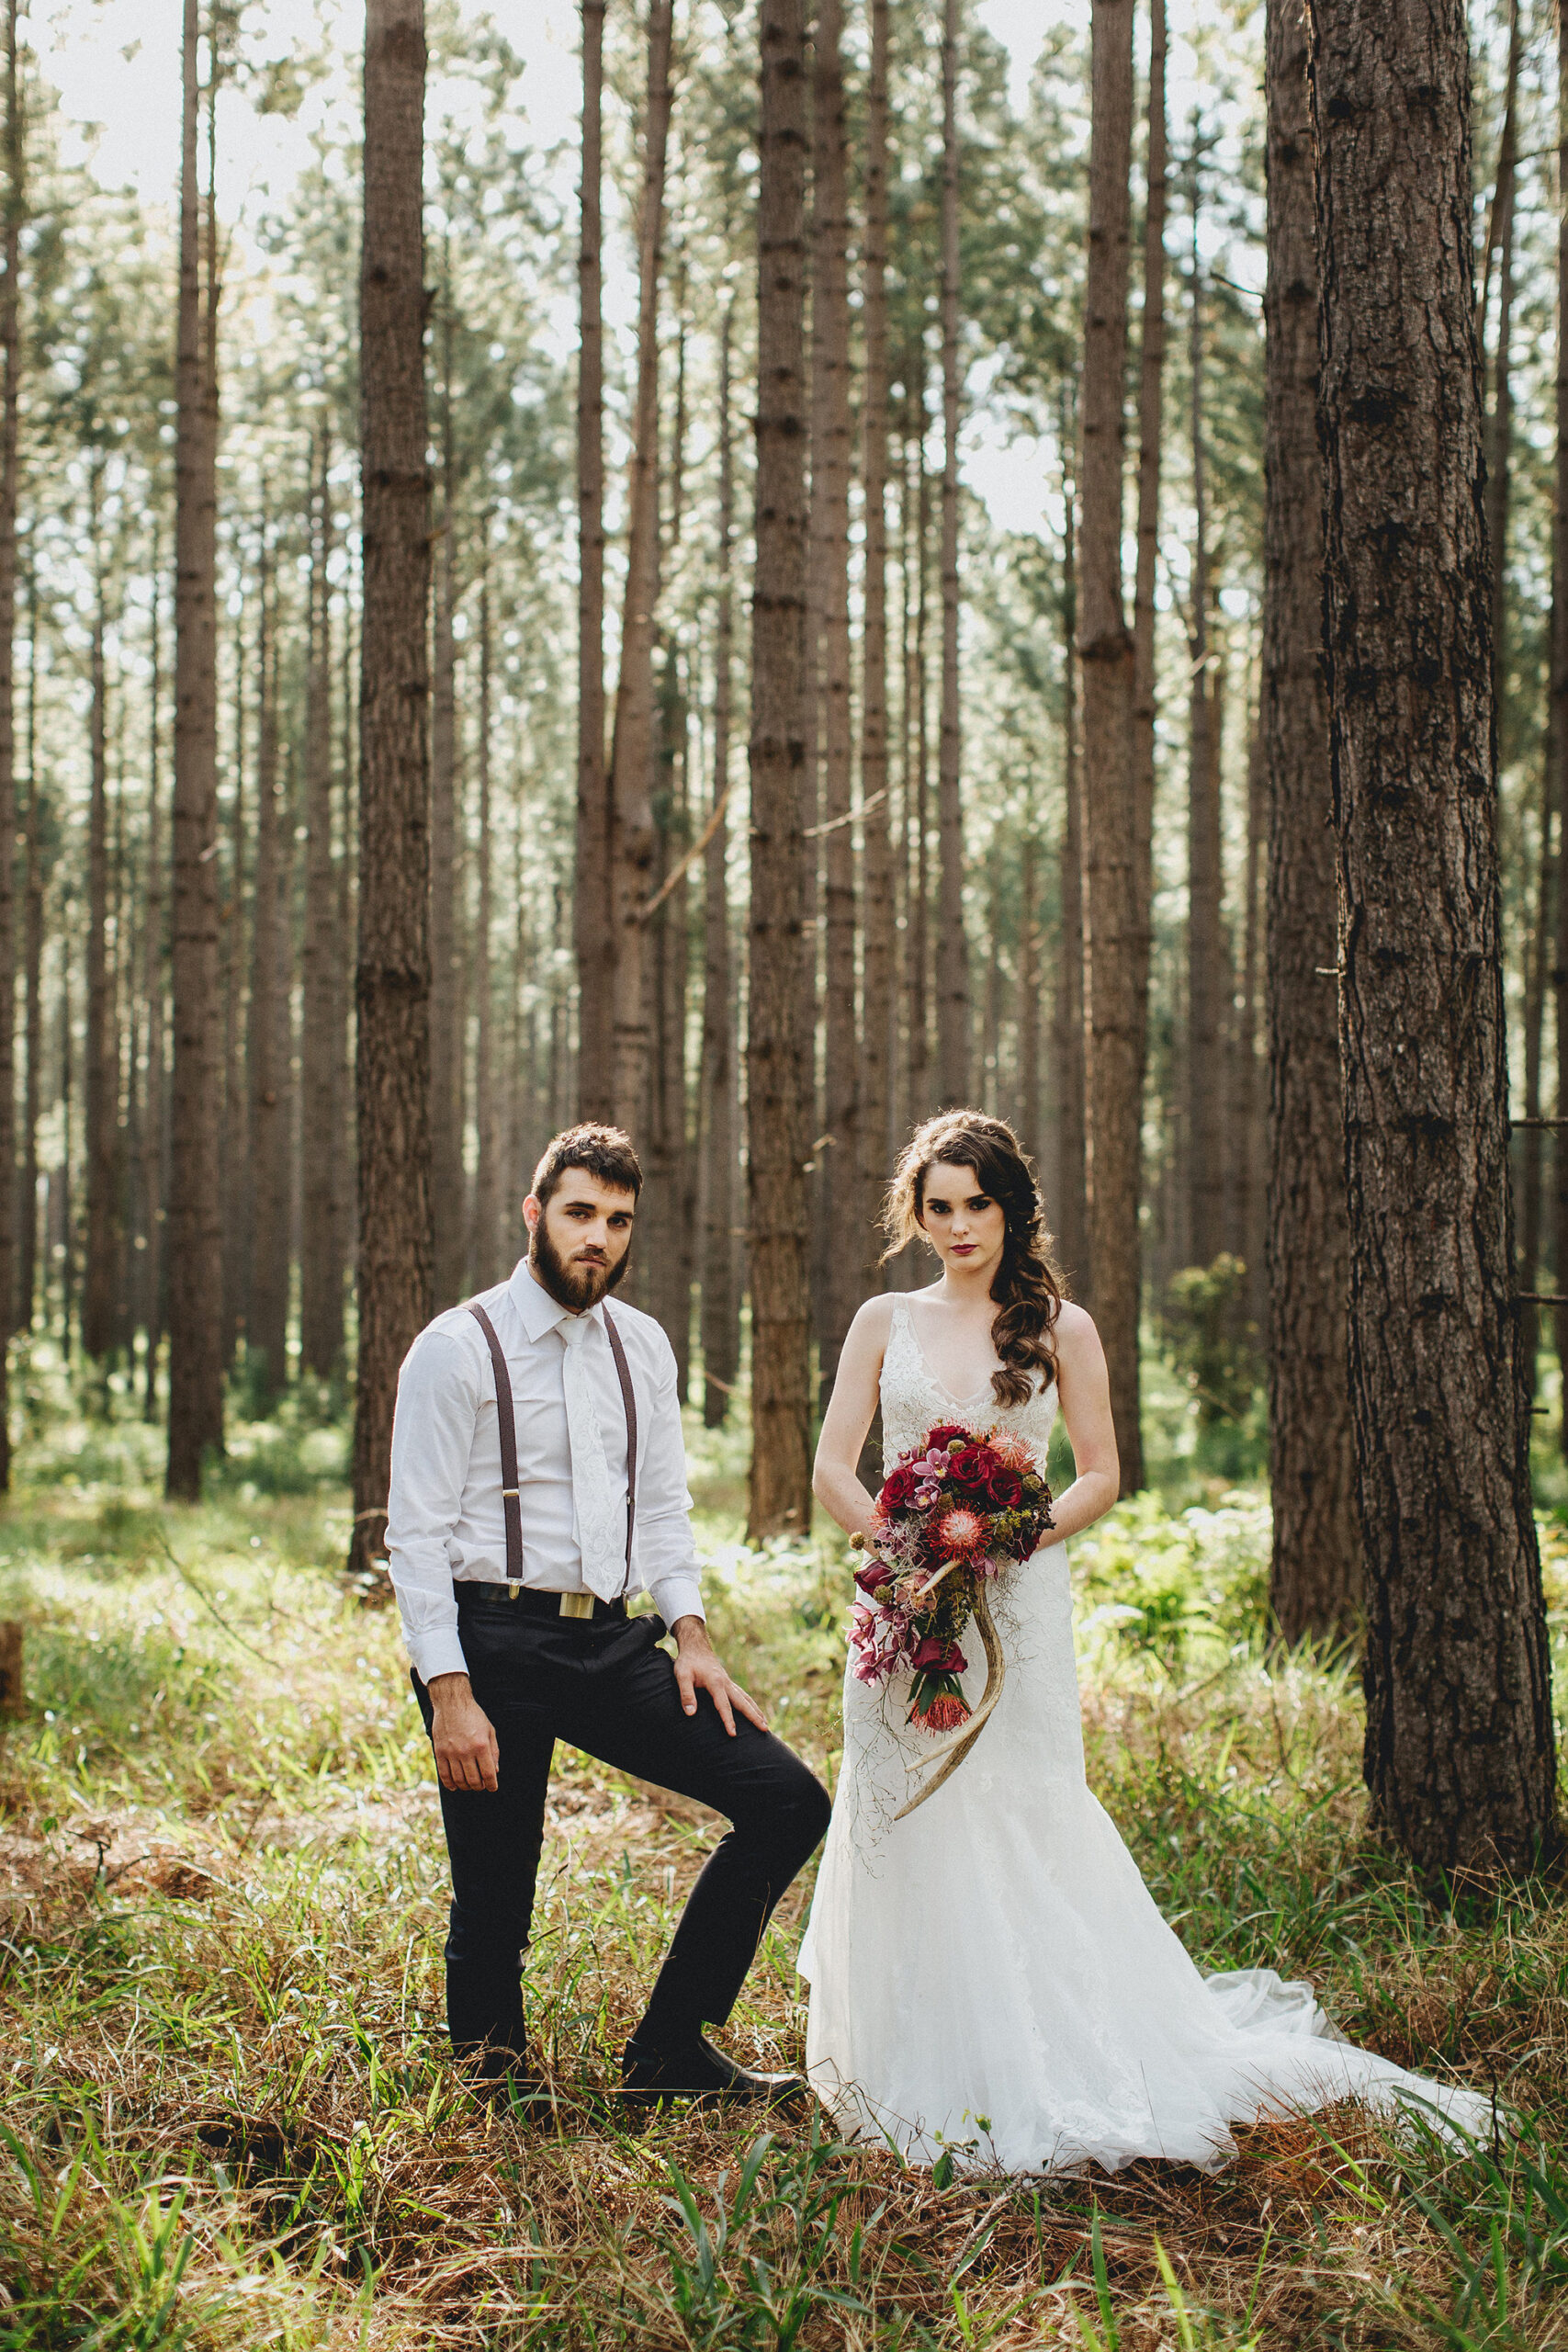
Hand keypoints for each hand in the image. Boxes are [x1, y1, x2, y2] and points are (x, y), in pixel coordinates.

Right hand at [428, 1673, 499, 1791]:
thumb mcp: (490, 1730)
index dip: (492, 1784)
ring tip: (470, 1785)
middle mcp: (466, 1751)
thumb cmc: (474, 1716)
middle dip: (479, 1786)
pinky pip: (444, 1775)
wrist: (452, 1703)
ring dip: (466, 1786)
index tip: (492, 1788)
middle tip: (481, 1785)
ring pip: (459, 1780)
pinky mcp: (439, 1752)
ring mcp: (451, 1753)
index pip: (488, 1773)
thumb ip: (494, 1751)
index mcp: (481, 1745)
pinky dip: (450, 1784)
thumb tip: (495, 1771)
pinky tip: (455, 1786)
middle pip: (473, 1780)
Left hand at [670, 1617, 767, 1737]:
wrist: (695, 1646)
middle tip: (765, 1729)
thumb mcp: (682, 1675)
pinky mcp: (728, 1683)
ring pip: (746, 1698)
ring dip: (756, 1711)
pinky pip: (743, 1695)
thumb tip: (690, 1713)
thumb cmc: (688, 1661)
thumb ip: (686, 1694)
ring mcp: (728, 1683)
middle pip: (743, 1702)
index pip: (723, 1705)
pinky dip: (751, 1704)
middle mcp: (726, 1683)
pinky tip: (754, 1711)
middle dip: (754, 1716)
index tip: (733, 1734)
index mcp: (715, 1682)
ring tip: (765, 1724)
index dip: (728, 1720)